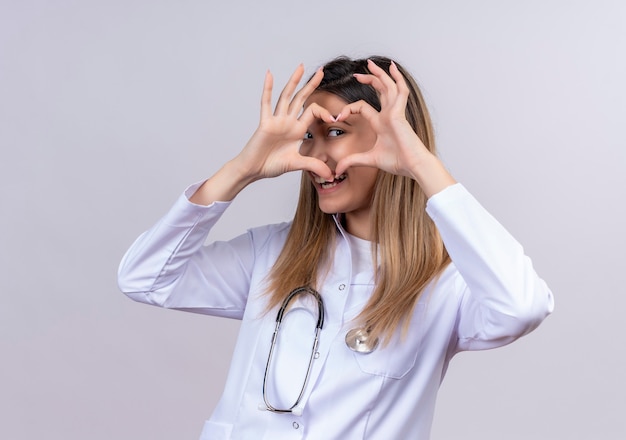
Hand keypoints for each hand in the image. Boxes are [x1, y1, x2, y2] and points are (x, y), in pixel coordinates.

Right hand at [235, 65, 334, 180]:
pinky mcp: (265, 123)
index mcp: (297, 129)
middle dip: (312, 85)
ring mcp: (276, 120)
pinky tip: (270, 75)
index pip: (313, 112)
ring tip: (301, 66)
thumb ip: (314, 165)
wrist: (254, 170)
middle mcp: (287, 121)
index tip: (335, 118)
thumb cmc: (271, 165)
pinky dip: (267, 89)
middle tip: (322, 71)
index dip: (325, 112)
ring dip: (294, 81)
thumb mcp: (297, 164)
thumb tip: (331, 175)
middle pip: (301, 98)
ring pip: (286, 96)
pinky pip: (266, 103)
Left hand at [333, 60, 430, 178]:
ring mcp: (395, 112)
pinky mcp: (399, 113)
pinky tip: (392, 68)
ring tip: (370, 64)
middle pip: (379, 91)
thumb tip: (337, 170)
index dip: (349, 108)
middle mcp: (388, 114)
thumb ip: (352, 162)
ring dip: (379, 74)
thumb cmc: (397, 162)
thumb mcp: (368, 160)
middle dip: (369, 80)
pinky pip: (400, 91)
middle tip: (356, 74)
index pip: (363, 107)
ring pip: (388, 86)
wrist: (413, 165)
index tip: (338, 116)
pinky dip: (397, 78)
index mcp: (381, 123)